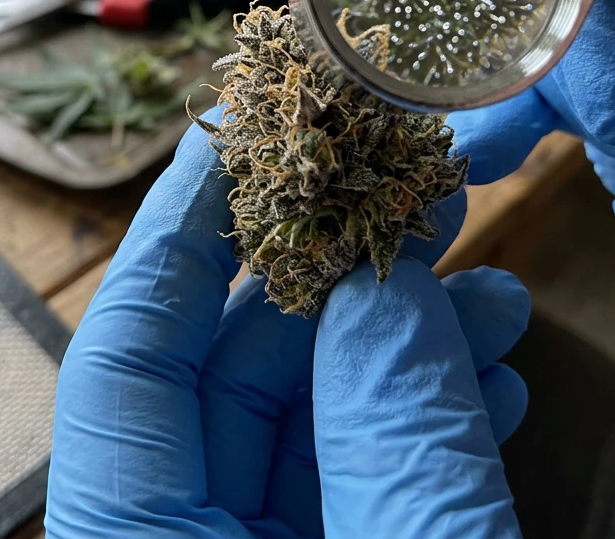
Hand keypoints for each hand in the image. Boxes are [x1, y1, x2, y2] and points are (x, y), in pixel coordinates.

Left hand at [44, 117, 529, 537]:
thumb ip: (396, 430)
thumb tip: (389, 279)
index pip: (123, 352)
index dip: (178, 228)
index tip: (244, 133)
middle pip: (223, 372)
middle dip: (334, 276)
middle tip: (418, 201)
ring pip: (297, 422)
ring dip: (397, 351)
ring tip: (492, 296)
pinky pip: (343, 481)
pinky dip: (411, 429)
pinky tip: (487, 382)